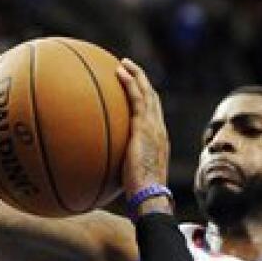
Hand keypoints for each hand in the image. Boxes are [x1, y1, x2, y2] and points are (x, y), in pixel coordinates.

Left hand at [115, 58, 169, 198]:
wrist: (150, 197)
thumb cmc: (140, 197)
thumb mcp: (130, 180)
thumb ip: (120, 171)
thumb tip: (102, 176)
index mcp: (158, 142)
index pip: (154, 116)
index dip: (146, 101)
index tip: (135, 92)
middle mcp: (159, 130)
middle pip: (153, 99)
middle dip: (143, 82)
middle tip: (129, 70)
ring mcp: (154, 127)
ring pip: (147, 93)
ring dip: (136, 75)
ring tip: (123, 64)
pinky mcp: (145, 127)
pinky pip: (137, 98)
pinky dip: (130, 82)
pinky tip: (118, 72)